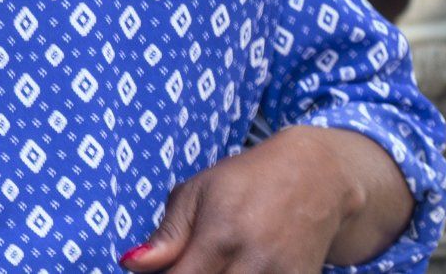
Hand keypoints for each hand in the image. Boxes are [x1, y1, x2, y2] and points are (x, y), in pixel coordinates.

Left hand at [119, 125, 408, 271]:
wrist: (317, 179)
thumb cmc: (245, 181)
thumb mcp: (196, 193)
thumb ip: (166, 236)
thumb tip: (129, 264)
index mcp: (220, 235)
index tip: (152, 270)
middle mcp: (253, 263)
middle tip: (185, 262)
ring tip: (210, 261)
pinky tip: (232, 266)